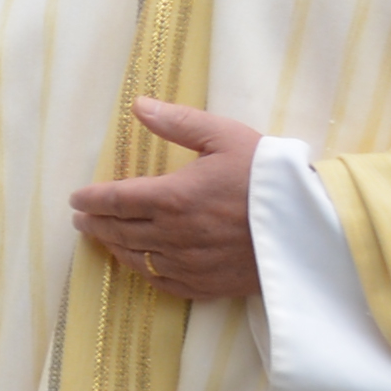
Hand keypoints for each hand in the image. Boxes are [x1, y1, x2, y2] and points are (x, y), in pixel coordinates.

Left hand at [70, 96, 265, 302]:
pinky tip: (139, 263)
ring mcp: (190, 264)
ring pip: (137, 258)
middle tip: (81, 218)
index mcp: (172, 198)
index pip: (115, 200)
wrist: (313, 225)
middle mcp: (174, 235)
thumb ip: (177, 122)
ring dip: (114, 247)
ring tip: (103, 237)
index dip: (91, 200)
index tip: (76, 198)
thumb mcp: (224, 136)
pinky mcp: (210, 285)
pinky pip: (164, 283)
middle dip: (95, 223)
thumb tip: (138, 105)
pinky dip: (144, 271)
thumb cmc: (268, 175)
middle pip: (120, 231)